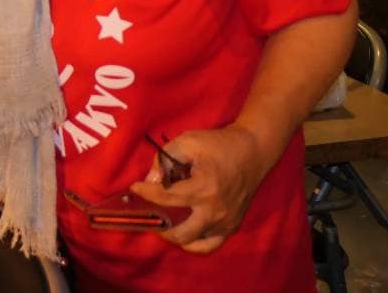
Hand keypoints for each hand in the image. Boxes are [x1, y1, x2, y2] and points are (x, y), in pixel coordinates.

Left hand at [129, 125, 270, 252]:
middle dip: (157, 224)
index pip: (166, 198)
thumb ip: (164, 160)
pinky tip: (183, 230)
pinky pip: (208, 245)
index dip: (146, 193)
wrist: (252, 152)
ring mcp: (225, 223)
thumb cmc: (218, 145)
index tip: (134, 188)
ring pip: (192, 242)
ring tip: (163, 221)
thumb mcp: (187, 142)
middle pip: (178, 232)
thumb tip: (150, 181)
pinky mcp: (231, 227)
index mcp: (204, 188)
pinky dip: (193, 242)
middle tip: (147, 211)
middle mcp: (216, 211)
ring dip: (173, 235)